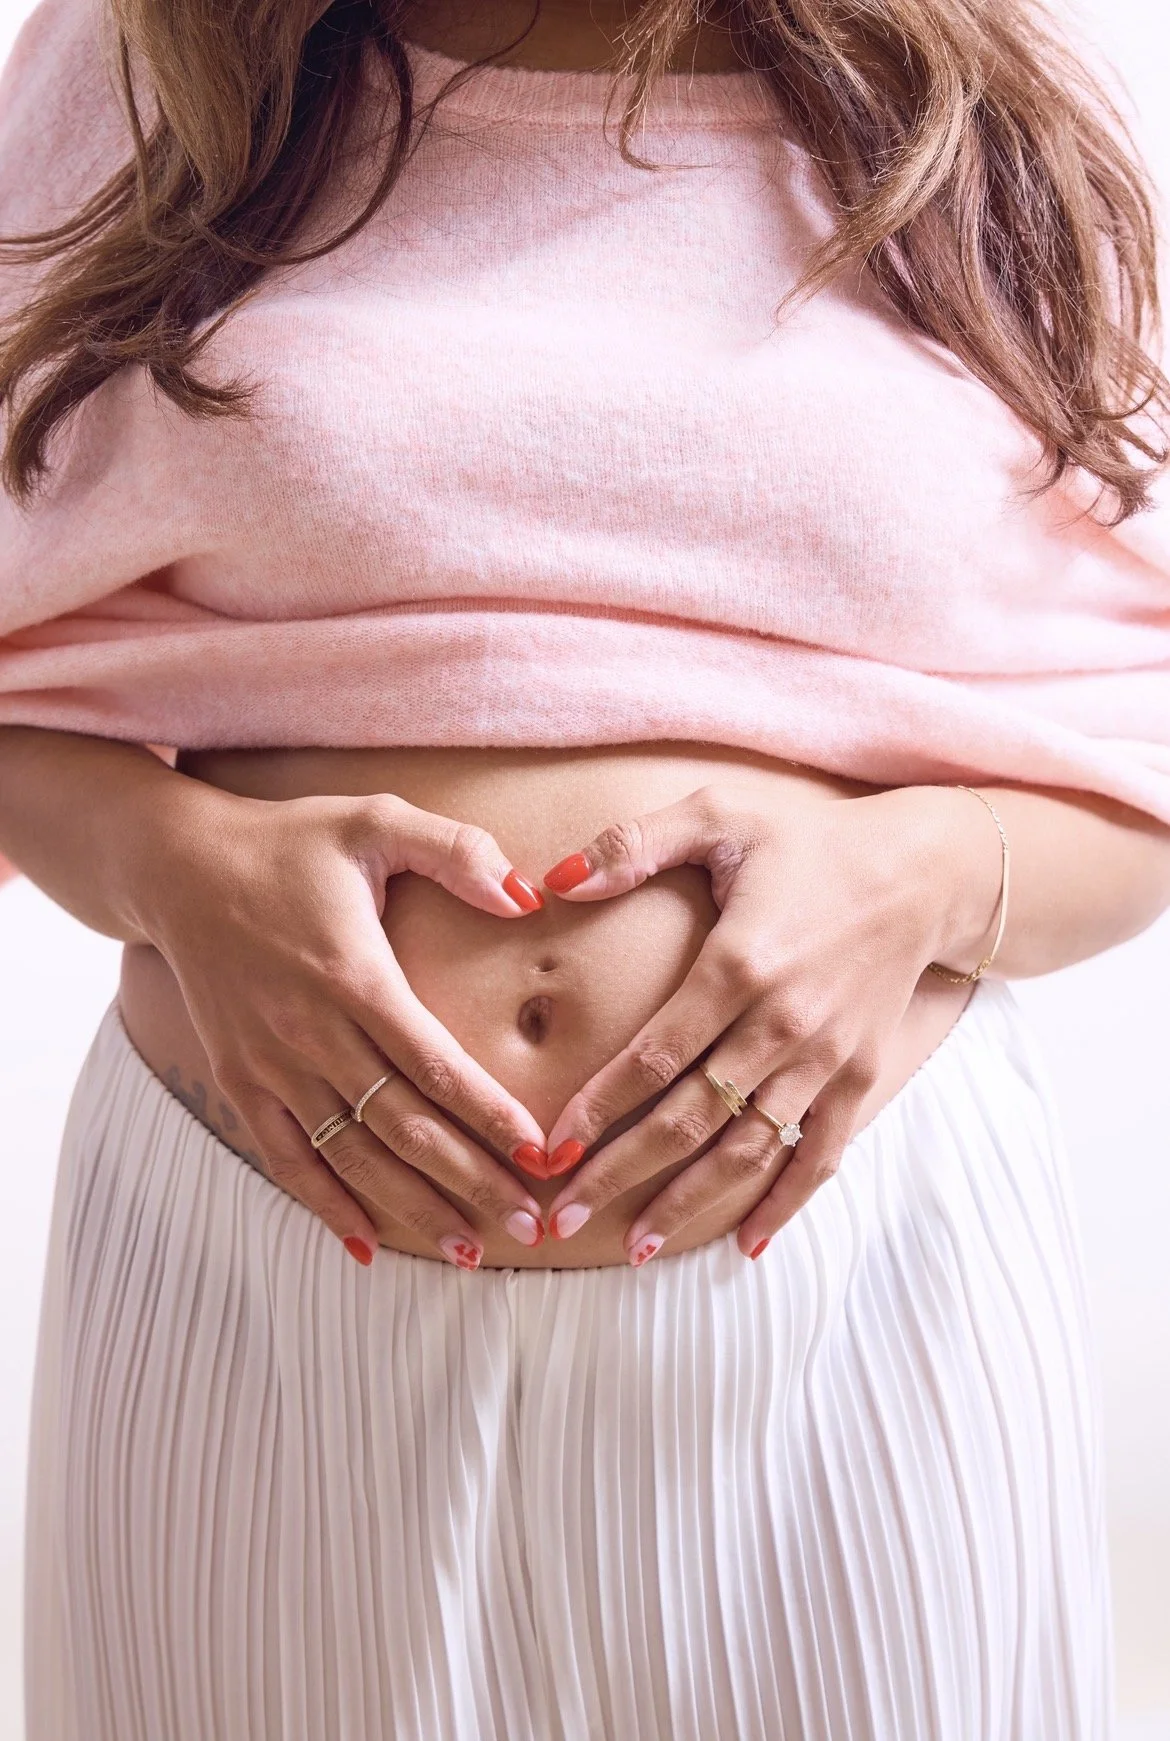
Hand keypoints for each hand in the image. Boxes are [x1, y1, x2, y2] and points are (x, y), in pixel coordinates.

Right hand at [135, 783, 551, 1267]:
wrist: (179, 867)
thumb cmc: (290, 842)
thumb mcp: (375, 819)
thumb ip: (456, 851)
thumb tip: (528, 893)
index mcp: (353, 975)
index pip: (435, 1063)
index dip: (490, 1116)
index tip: (543, 1156)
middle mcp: (310, 1032)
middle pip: (402, 1126)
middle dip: (470, 1181)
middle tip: (527, 1225)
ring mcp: (270, 1064)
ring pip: (350, 1155)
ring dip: (412, 1208)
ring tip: (469, 1250)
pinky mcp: (239, 1079)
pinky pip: (286, 1158)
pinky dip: (326, 1206)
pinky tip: (368, 1247)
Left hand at [538, 782, 997, 1262]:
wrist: (925, 870)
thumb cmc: (810, 840)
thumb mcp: (719, 815)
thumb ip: (632, 844)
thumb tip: (552, 880)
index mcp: (738, 965)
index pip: (654, 1056)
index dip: (599, 1108)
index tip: (552, 1149)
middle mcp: (781, 1024)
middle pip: (689, 1118)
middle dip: (621, 1173)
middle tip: (564, 1218)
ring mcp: (826, 1059)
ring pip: (746, 1149)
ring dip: (688, 1202)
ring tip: (634, 1246)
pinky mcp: (861, 1076)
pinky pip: (820, 1155)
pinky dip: (785, 1204)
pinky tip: (745, 1242)